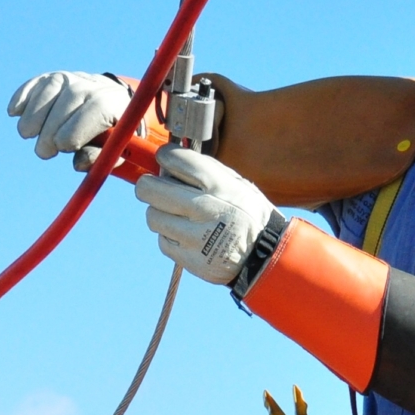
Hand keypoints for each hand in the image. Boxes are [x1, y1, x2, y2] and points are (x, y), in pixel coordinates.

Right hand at [8, 71, 130, 161]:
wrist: (113, 104)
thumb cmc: (113, 135)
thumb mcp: (114, 151)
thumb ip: (100, 158)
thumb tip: (79, 164)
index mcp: (115, 103)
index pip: (98, 107)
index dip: (77, 127)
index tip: (63, 147)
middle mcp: (95, 85)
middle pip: (72, 97)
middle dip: (53, 125)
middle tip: (43, 152)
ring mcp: (74, 78)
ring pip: (52, 86)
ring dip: (34, 111)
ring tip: (27, 134)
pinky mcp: (56, 78)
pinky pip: (38, 81)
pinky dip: (24, 95)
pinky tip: (14, 112)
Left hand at [136, 147, 281, 284]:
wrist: (265, 258)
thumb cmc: (247, 214)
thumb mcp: (238, 184)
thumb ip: (206, 170)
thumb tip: (171, 159)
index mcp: (218, 186)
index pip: (174, 159)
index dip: (164, 156)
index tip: (165, 159)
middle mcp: (203, 209)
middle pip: (148, 189)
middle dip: (149, 185)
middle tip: (155, 187)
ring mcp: (193, 236)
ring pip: (152, 216)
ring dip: (160, 213)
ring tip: (178, 215)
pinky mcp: (187, 258)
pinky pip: (163, 241)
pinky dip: (171, 236)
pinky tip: (189, 236)